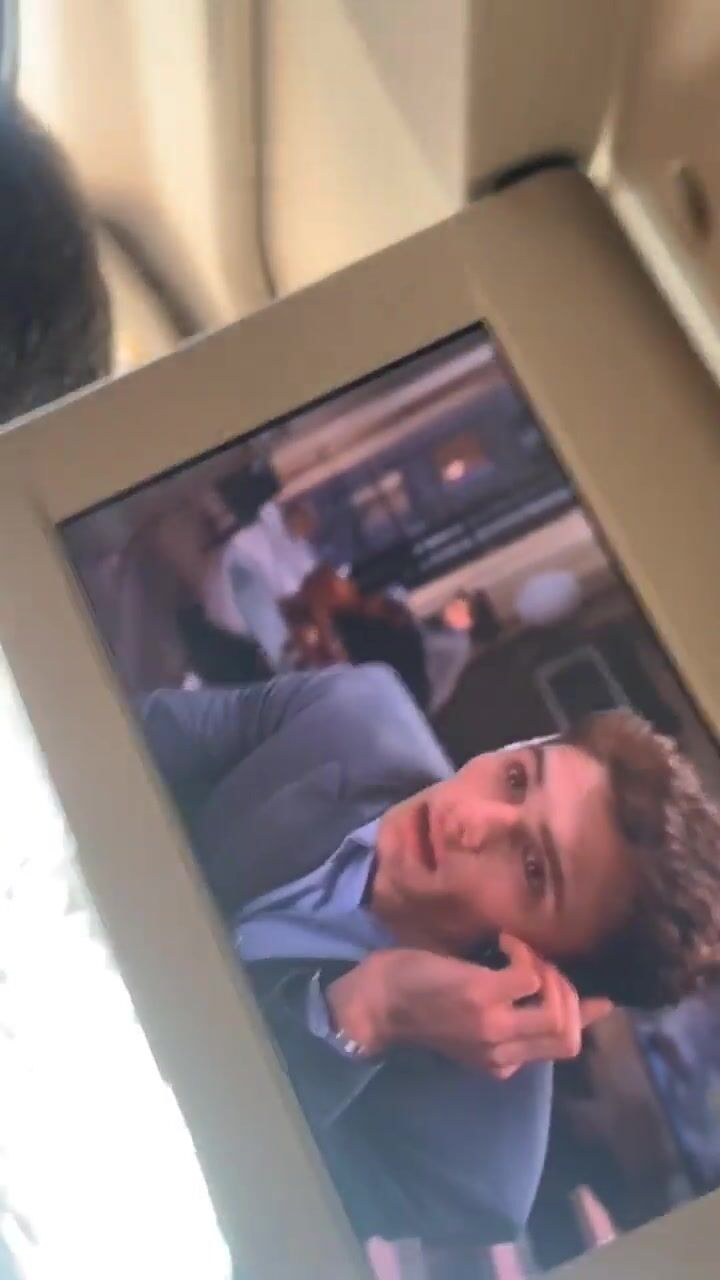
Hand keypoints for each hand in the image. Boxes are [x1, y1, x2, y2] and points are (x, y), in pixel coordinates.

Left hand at [326, 935, 611, 1075]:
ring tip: (526, 955)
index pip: (565, 1049)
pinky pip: (531, 975)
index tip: (598, 998)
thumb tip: (545, 993)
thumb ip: (507, 1014)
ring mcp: (495, 1025)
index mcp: (501, 1062)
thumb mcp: (466, 1022)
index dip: (587, 1020)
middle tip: (544, 967)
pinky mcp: (483, 995)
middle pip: (570, 1037)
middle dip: (571, 995)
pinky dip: (526, 953)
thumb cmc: (415, 1005)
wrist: (374, 1003)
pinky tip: (505, 942)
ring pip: (559, 1011)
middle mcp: (503, 1051)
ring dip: (553, 974)